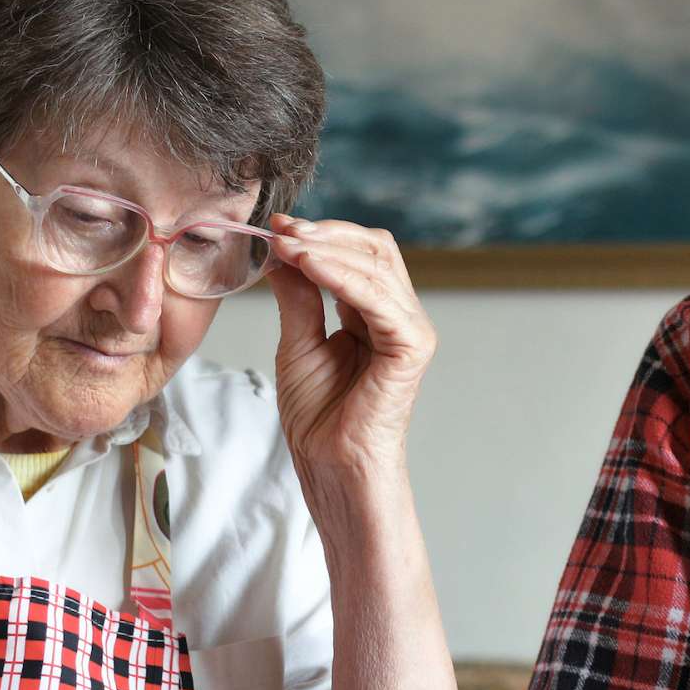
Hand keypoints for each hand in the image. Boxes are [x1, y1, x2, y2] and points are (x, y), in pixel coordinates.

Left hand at [265, 215, 434, 484]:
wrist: (330, 462)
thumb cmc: (318, 416)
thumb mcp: (297, 341)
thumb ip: (298, 296)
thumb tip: (282, 252)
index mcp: (374, 313)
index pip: (358, 253)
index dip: (320, 234)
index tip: (277, 227)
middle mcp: (398, 316)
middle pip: (374, 249)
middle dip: (326, 233)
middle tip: (282, 230)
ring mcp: (410, 330)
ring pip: (377, 264)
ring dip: (328, 249)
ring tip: (287, 245)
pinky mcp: (411, 347)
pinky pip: (379, 298)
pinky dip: (342, 277)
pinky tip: (308, 266)